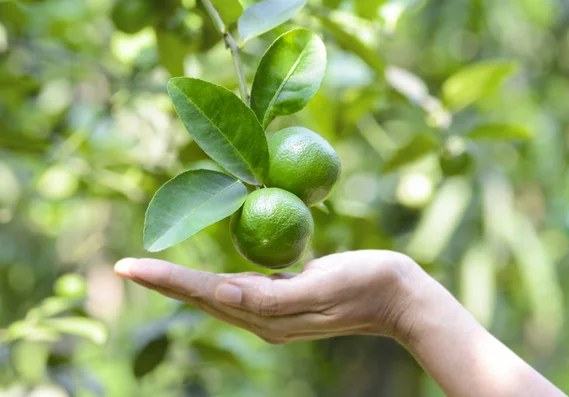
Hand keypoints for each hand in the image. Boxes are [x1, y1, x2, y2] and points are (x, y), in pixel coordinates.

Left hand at [114, 250, 422, 344]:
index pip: (206, 294)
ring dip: (182, 285)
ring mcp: (275, 313)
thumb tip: (224, 293)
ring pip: (217, 299)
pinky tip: (202, 277)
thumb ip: (271, 294)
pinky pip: (238, 293)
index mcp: (268, 315)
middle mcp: (264, 319)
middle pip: (203, 300)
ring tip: (152, 272)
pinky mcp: (285, 301)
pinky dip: (212, 284)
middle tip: (125, 267)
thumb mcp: (320, 285)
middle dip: (164, 284)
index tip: (127, 266)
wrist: (397, 296)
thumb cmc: (364, 282)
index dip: (166, 280)